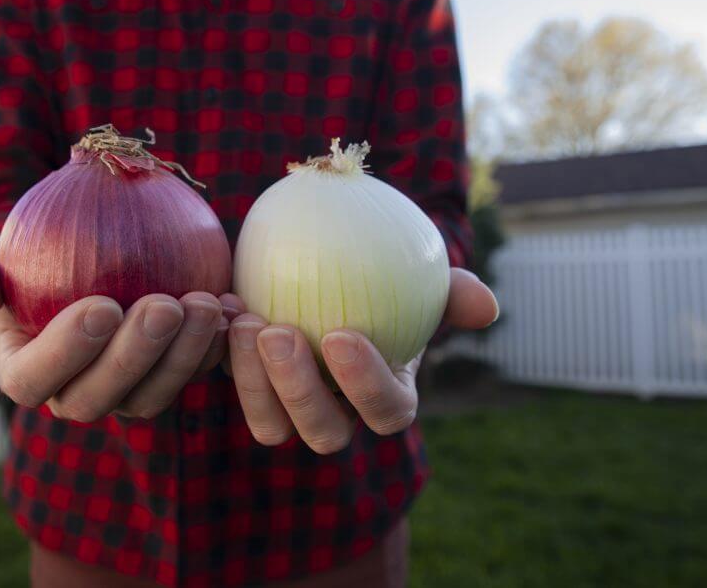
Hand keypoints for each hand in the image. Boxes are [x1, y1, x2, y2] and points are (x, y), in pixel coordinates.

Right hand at [0, 237, 240, 419]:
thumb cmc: (27, 253)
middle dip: (137, 356)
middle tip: (165, 305)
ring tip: (206, 302)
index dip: (67, 352)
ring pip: (155, 393)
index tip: (102, 306)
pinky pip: (195, 373)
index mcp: (26, 373)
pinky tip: (234, 304)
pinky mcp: (169, 377)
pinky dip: (216, 344)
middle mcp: (75, 394)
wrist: (79, 254)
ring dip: (185, 353)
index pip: (35, 379)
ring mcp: (125, 392)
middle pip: (102, 396)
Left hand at [227, 268, 497, 453]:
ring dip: (253, 379)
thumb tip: (487, 306)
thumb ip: (452, 293)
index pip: (386, 410)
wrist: (334, 273)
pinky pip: (233, 386)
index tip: (340, 335)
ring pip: (271, 424)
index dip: (365, 384)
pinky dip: (223, 353)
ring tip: (243, 318)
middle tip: (278, 331)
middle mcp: (340, 415)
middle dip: (298, 391)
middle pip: (323, 432)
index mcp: (388, 397)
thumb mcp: (421, 279)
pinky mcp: (252, 389)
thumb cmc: (388, 280)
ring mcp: (292, 409)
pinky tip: (220, 303)